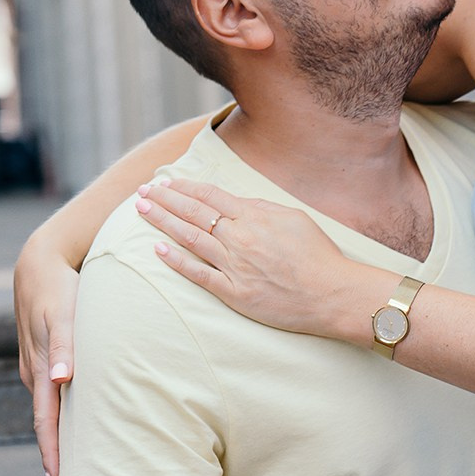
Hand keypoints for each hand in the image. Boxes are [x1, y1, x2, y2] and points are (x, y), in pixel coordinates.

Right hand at [13, 235, 79, 475]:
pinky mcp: (44, 355)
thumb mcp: (64, 314)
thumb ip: (65, 346)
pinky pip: (52, 389)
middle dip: (56, 451)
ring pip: (49, 406)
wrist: (39, 262)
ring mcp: (37, 364)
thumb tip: (62, 380)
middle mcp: (35, 372)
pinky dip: (63, 408)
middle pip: (46, 420)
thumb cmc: (59, 288)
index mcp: (40, 369)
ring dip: (60, 430)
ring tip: (79, 458)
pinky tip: (77, 416)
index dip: (51, 452)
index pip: (45, 421)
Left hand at [136, 179, 379, 342]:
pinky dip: (176, 261)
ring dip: (163, 223)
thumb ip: (260, 208)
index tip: (166, 181)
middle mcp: (239, 238)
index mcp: (254, 217)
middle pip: (193, 213)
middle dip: (164, 200)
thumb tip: (233, 201)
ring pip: (190, 239)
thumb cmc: (317, 255)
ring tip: (142, 211)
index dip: (184, 187)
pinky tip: (158, 249)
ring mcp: (234, 266)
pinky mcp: (234, 293)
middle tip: (143, 192)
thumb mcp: (293, 217)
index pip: (209, 195)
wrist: (332, 293)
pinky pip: (198, 274)